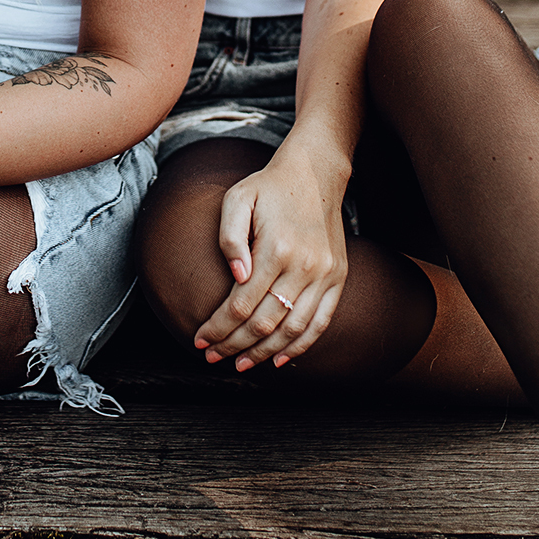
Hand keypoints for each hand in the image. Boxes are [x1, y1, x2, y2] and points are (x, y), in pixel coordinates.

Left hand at [195, 138, 349, 371]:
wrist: (315, 174)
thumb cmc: (267, 187)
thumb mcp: (237, 199)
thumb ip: (230, 237)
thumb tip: (236, 276)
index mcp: (276, 248)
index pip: (241, 305)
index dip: (218, 328)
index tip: (200, 340)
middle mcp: (304, 266)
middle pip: (264, 323)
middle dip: (234, 345)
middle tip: (213, 358)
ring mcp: (325, 275)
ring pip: (292, 330)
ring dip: (263, 353)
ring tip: (240, 364)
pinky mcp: (338, 278)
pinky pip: (320, 322)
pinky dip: (300, 346)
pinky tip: (279, 359)